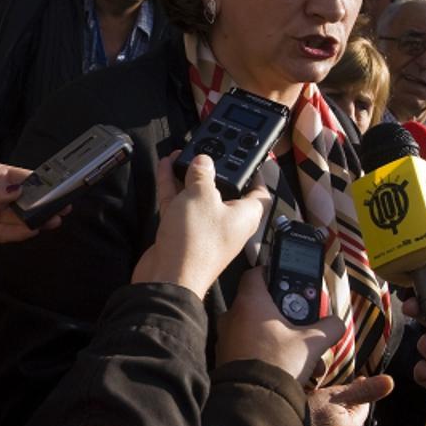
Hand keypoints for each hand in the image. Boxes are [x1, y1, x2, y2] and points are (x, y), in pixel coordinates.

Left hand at [0, 163, 61, 250]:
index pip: (21, 177)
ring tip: (54, 219)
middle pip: (26, 199)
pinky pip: (9, 234)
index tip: (57, 185)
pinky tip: (35, 229)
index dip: (40, 182)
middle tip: (63, 205)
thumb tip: (15, 191)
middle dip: (44, 202)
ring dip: (38, 219)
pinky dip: (22, 233)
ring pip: (21, 218)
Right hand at [131, 152, 268, 296]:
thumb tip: (203, 162)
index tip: (250, 156)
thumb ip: (202, 174)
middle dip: (214, 169)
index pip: (259, 191)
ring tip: (182, 153)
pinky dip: (174, 186)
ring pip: (199, 195)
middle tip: (208, 148)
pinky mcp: (183, 232)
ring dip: (189, 175)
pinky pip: (180, 203)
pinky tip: (166, 166)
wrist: (169, 276)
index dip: (257, 172)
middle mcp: (228, 222)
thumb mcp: (201, 196)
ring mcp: (205, 227)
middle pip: (226, 190)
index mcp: (245, 215)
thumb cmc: (196, 241)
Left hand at [217, 267, 345, 378]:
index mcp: (250, 302)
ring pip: (253, 327)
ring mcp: (225, 337)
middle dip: (281, 310)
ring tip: (296, 349)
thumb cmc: (279, 363)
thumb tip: (337, 323)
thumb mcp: (312, 343)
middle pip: (258, 302)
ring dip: (274, 333)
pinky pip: (245, 345)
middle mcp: (232, 315)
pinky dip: (262, 349)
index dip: (272, 272)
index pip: (256, 273)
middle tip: (299, 319)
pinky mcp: (224, 357)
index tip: (287, 280)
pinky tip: (281, 364)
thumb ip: (329, 327)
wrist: (254, 402)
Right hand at [305, 375, 393, 425]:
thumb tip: (391, 381)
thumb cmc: (307, 412)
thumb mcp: (335, 395)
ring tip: (319, 403)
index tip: (355, 378)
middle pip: (349, 417)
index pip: (363, 405)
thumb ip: (364, 390)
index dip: (359, 390)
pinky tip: (309, 420)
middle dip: (344, 404)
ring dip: (331, 416)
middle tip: (334, 390)